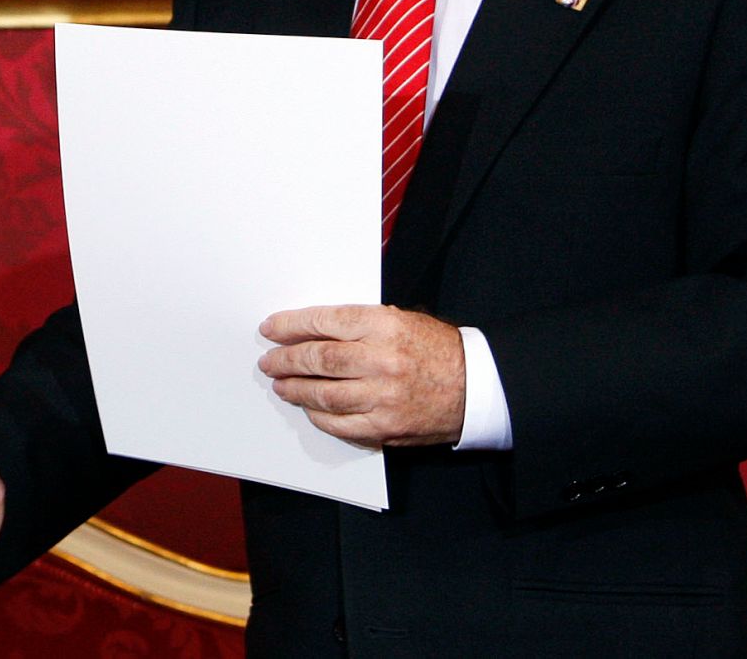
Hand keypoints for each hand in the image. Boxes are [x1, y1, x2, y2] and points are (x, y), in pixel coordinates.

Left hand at [257, 304, 465, 448]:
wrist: (477, 386)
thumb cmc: (436, 349)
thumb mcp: (399, 320)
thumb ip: (357, 324)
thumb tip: (308, 330)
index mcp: (384, 326)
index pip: (324, 322)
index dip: (291, 325)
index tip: (270, 328)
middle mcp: (382, 360)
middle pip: (318, 359)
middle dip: (286, 360)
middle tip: (269, 361)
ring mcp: (384, 397)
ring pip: (324, 394)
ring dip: (295, 389)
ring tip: (281, 384)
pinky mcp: (387, 427)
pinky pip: (341, 424)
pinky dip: (319, 416)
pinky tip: (309, 408)